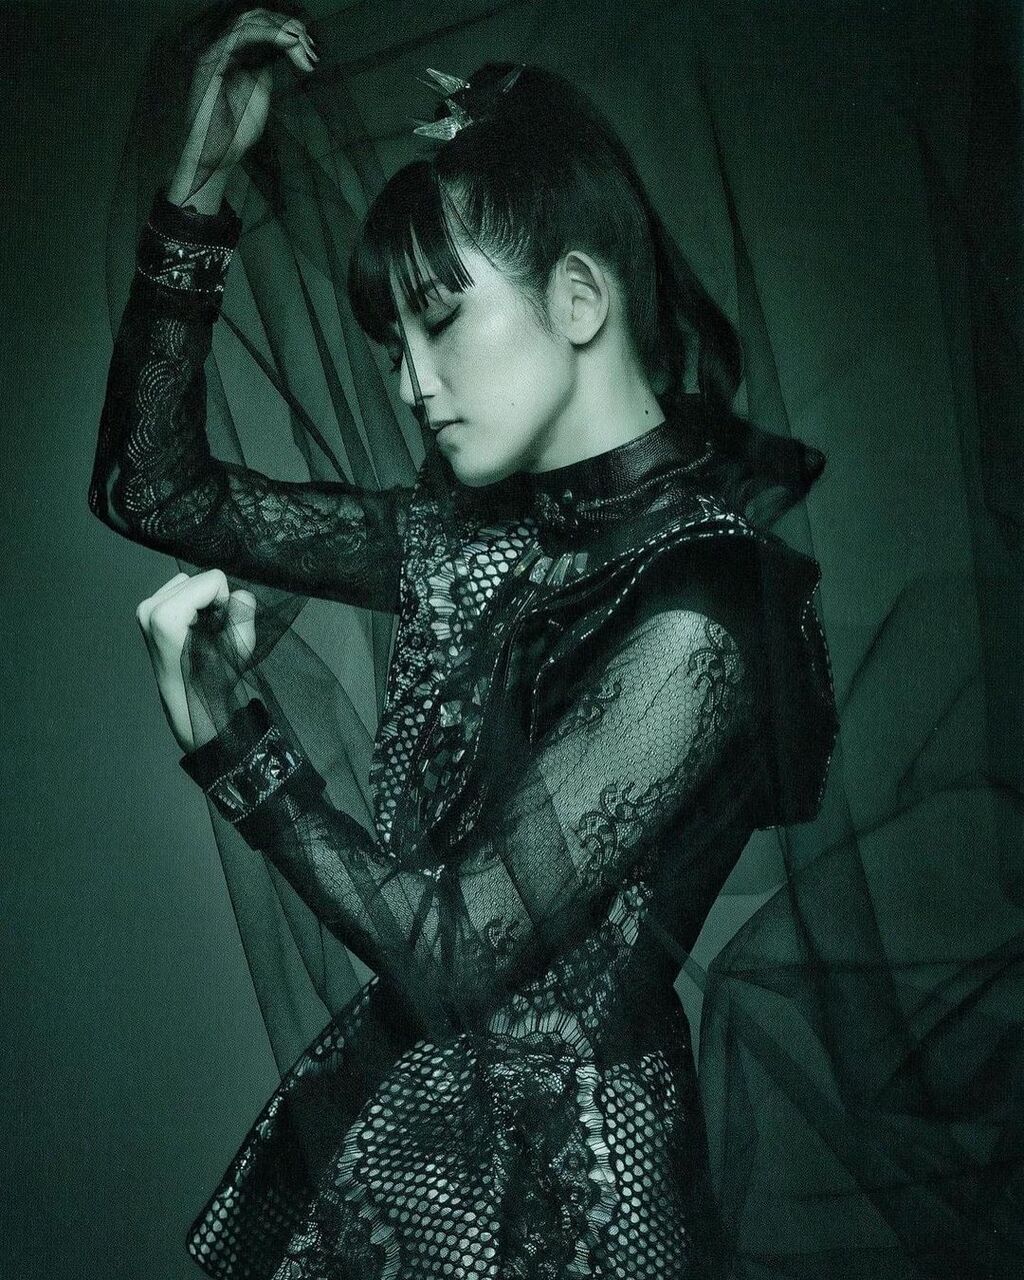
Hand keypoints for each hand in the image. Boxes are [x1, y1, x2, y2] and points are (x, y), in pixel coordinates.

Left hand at [136, 569, 256, 752]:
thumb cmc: (212, 680)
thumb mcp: (238, 648)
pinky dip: (190, 602)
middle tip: (212, 632)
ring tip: (201, 630)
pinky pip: (177, 589)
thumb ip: (243, 614)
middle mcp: (149, 608)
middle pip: (199, 578)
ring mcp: (144, 609)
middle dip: (212, 601)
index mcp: (166, 615)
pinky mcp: (145, 610)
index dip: (226, 602)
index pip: (213, 579)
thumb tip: (240, 594)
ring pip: (188, 581)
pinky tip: (191, 627)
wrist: (186, 700)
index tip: (221, 629)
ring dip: (201, 601)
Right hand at [169, 7, 317, 207]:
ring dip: (281, 30)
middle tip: (309, 46)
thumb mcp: (260, 91)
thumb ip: (267, 65)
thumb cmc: (236, 131)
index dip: (288, 30)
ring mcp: (215, 53)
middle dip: (288, 27)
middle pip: (256, 17)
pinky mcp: (209, 62)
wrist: (217, 155)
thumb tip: (289, 46)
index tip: (311, 49)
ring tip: (302, 46)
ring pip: (249, 22)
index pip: (261, 26)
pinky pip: (239, 37)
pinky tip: (287, 43)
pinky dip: (266, 35)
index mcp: (235, 55)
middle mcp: (224, 49)